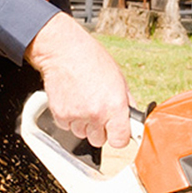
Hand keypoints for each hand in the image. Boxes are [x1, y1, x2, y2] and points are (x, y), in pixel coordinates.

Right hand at [25, 13, 132, 148]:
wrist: (65, 51)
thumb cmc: (92, 60)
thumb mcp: (119, 79)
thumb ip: (126, 103)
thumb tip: (131, 120)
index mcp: (115, 106)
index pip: (120, 141)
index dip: (119, 136)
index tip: (117, 131)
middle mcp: (96, 113)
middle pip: (99, 141)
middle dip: (99, 129)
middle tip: (97, 111)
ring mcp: (76, 115)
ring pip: (82, 134)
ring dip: (83, 124)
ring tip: (83, 102)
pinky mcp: (60, 115)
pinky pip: (67, 126)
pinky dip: (69, 117)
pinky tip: (72, 100)